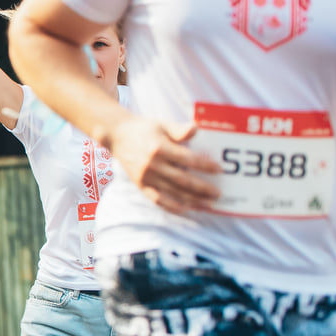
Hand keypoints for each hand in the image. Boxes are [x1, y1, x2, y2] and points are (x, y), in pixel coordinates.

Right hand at [104, 116, 221, 214]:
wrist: (117, 136)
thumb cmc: (144, 129)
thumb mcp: (162, 125)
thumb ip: (180, 129)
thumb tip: (196, 130)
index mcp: (160, 148)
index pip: (188, 159)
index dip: (205, 166)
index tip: (219, 170)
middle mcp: (152, 165)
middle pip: (182, 180)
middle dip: (202, 188)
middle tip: (218, 194)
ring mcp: (146, 177)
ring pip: (173, 192)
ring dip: (192, 200)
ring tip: (209, 205)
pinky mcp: (140, 185)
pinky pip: (158, 200)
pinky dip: (172, 206)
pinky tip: (186, 209)